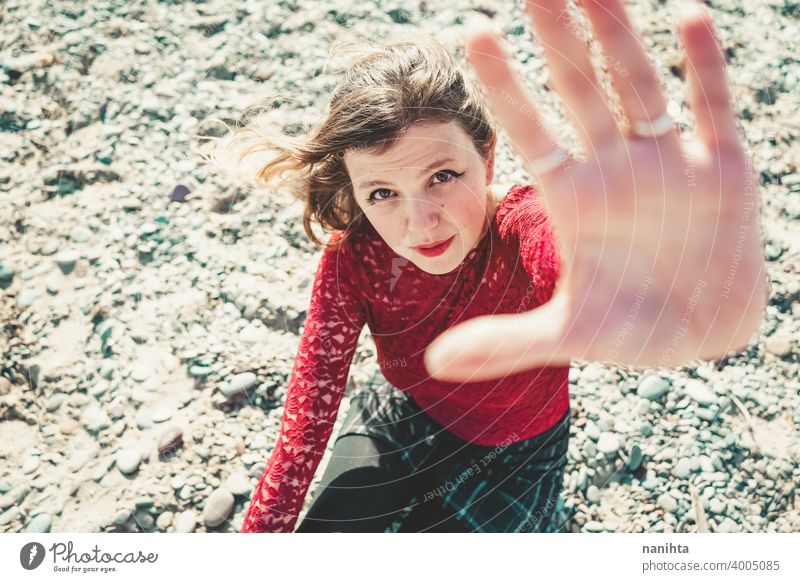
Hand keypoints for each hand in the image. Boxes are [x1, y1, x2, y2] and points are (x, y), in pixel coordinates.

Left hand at [424, 0, 767, 381]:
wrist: (705, 334)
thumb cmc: (632, 329)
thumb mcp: (567, 336)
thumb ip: (503, 343)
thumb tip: (432, 364)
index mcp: (574, 199)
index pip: (531, 132)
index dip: (504, 87)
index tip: (471, 35)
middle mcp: (616, 168)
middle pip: (581, 91)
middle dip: (558, 40)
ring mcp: (670, 163)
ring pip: (640, 86)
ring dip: (619, 37)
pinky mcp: (725, 170)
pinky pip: (714, 109)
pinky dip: (704, 68)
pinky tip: (687, 17)